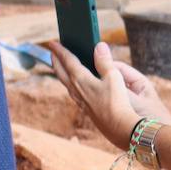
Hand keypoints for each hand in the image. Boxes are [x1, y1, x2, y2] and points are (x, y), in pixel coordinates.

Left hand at [46, 41, 170, 148]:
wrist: (118, 127)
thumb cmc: (117, 101)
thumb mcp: (113, 77)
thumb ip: (105, 61)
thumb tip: (99, 45)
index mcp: (80, 79)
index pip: (67, 60)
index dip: (60, 50)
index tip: (52, 42)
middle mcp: (76, 89)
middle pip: (61, 72)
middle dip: (56, 60)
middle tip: (52, 52)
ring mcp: (79, 99)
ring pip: (65, 82)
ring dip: (61, 72)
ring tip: (61, 66)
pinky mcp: (85, 108)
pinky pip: (72, 91)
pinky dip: (70, 83)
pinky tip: (74, 85)